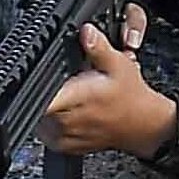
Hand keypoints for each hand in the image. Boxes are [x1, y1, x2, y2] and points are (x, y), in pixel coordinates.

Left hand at [41, 8, 176, 159]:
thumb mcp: (118, 65)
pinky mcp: (64, 147)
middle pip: (36, 102)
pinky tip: (70, 111)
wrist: (143, 125)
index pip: (39, 95)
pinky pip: (45, 131)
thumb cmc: (131, 97)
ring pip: (38, 117)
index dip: (34, 83)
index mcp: (76, 98)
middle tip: (67, 84)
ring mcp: (65, 137)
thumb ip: (98, 48)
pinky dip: (51, 121)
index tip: (38, 75)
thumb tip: (85, 31)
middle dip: (45, 90)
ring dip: (47, 105)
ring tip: (70, 97)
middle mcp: (67, 121)